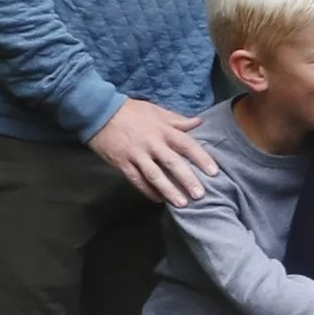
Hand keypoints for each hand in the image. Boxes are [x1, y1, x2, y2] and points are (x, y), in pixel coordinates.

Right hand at [88, 98, 217, 204]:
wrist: (99, 112)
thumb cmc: (131, 111)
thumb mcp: (156, 110)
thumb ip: (177, 120)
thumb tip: (199, 121)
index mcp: (163, 129)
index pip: (187, 144)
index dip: (201, 158)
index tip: (213, 172)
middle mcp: (152, 143)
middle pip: (173, 163)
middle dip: (187, 180)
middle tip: (200, 195)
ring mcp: (136, 155)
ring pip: (155, 176)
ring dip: (169, 191)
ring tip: (181, 203)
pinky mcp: (123, 163)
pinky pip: (137, 181)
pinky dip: (148, 191)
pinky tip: (158, 200)